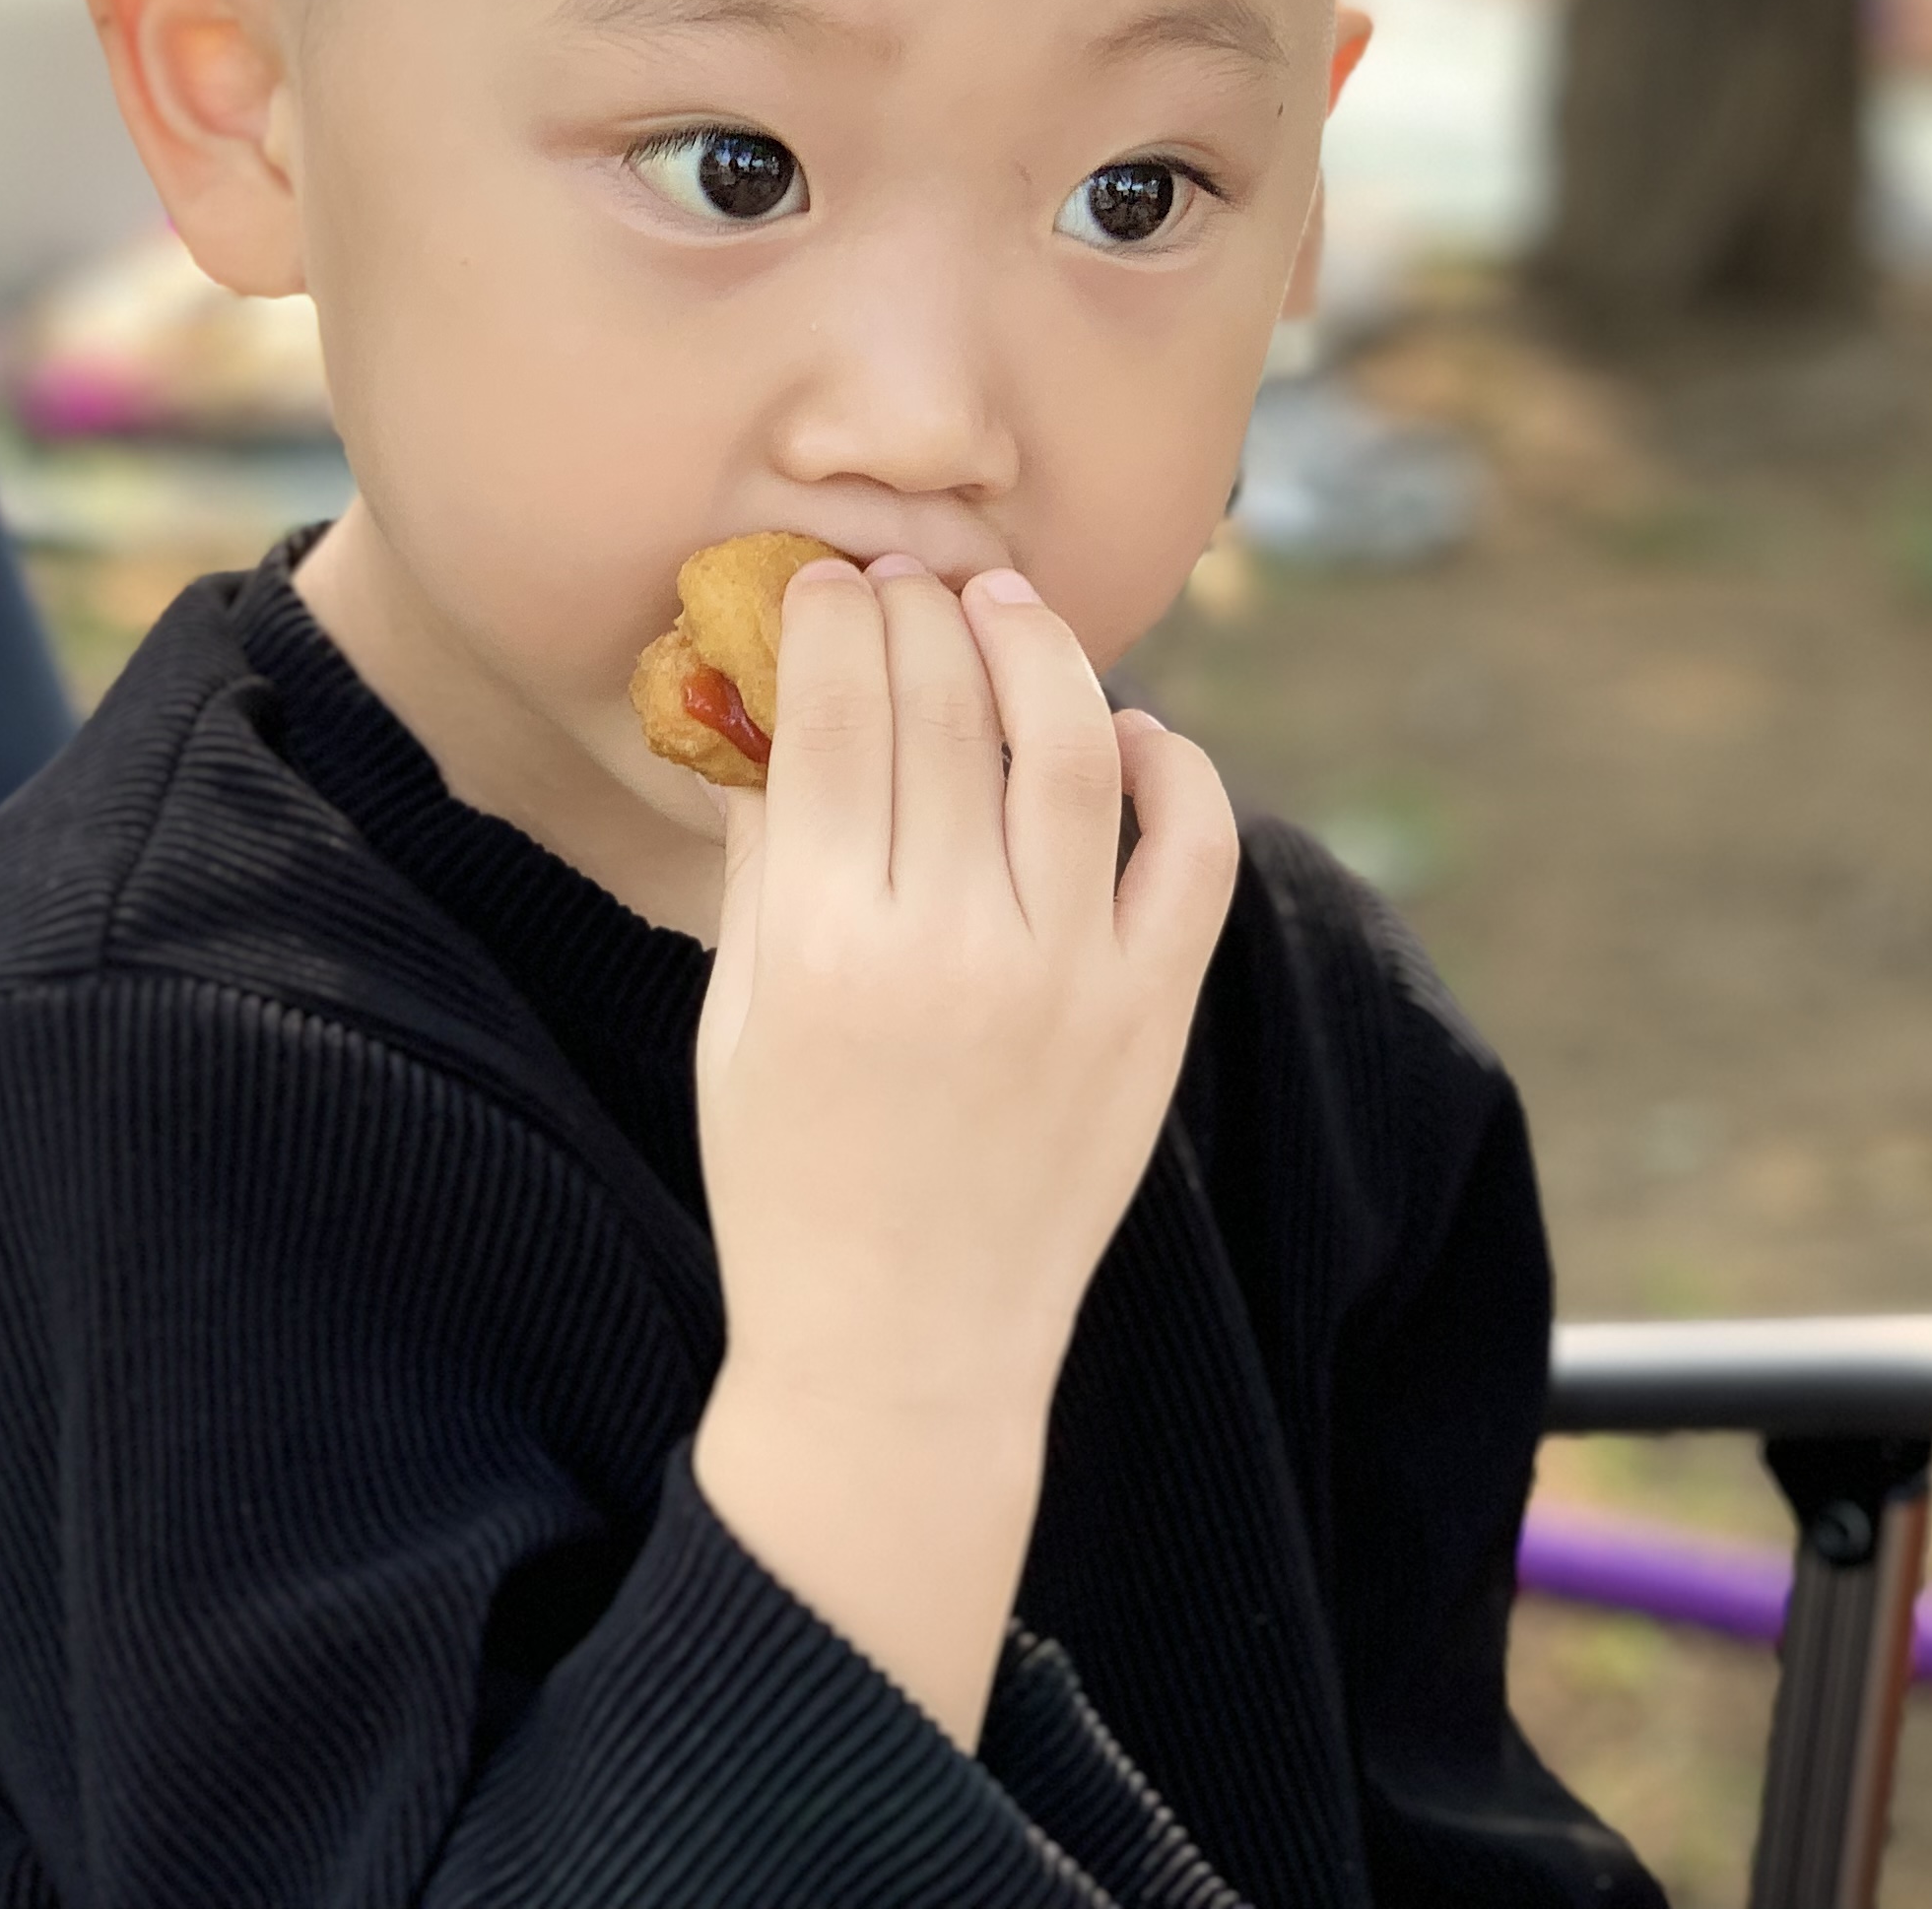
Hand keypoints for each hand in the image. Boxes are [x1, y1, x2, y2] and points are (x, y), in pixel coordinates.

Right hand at [686, 553, 1238, 1743]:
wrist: (903, 1352)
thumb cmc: (791, 1179)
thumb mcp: (738, 1011)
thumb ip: (764, 851)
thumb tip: (775, 695)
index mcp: (824, 942)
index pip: (841, 712)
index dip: (835, 620)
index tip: (828, 581)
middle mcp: (950, 946)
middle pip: (948, 706)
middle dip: (922, 613)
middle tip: (910, 578)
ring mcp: (1066, 979)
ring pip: (1073, 746)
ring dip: (1041, 652)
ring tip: (1008, 612)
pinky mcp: (1150, 1016)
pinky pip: (1193, 852)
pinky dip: (1173, 769)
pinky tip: (1129, 732)